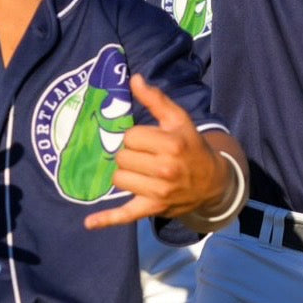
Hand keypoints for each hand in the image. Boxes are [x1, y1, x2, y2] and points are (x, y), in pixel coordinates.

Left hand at [84, 74, 234, 228]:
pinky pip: (125, 215)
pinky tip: (89, 222)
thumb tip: (134, 79)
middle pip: (122, 157)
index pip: (131, 136)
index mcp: (172, 144)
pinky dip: (107, 219)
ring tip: (142, 172)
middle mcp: (165, 168)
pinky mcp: (152, 209)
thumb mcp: (179, 120)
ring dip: (126, 174)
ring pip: (119, 179)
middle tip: (147, 157)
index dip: (137, 137)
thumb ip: (156, 99)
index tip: (151, 141)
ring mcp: (158, 192)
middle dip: (131, 155)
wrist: (213, 182)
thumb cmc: (191, 146)